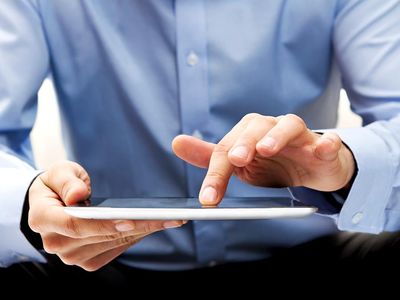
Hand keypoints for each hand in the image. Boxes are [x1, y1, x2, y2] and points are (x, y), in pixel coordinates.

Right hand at [28, 161, 184, 270]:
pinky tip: (155, 225)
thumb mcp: (58, 172)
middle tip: (168, 217)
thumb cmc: (57, 184)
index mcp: (42, 219)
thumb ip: (66, 181)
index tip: (130, 219)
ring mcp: (72, 256)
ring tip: (169, 220)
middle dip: (137, 226)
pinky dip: (137, 237)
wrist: (53, 204)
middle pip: (101, 236)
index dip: (103, 224)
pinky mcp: (88, 260)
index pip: (75, 225)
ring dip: (143, 232)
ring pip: (113, 244)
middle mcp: (56, 243)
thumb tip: (77, 195)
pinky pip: (116, 250)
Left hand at [173, 113, 354, 205]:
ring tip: (267, 149)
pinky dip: (326, 144)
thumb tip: (176, 143)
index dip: (216, 173)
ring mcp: (300, 137)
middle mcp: (272, 129)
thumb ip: (211, 156)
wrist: (311, 168)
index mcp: (249, 134)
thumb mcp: (239, 164)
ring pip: (289, 126)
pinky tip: (323, 148)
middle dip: (244, 143)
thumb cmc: (273, 164)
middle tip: (235, 159)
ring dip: (277, 135)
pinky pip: (328, 142)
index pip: (228, 148)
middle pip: (256, 128)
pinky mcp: (324, 148)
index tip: (208, 198)